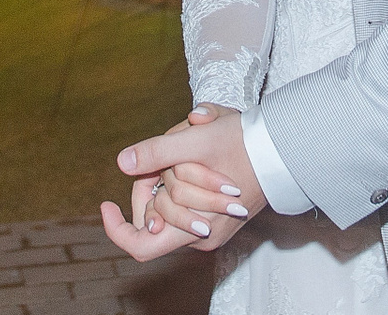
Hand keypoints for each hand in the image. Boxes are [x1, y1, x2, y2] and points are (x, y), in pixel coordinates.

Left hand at [102, 111, 265, 258]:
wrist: (281, 146)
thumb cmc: (242, 145)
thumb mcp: (195, 142)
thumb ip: (155, 153)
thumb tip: (122, 163)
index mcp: (194, 230)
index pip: (140, 245)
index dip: (117, 228)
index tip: (106, 204)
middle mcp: (201, 236)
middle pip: (153, 215)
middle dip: (150, 183)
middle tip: (165, 154)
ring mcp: (210, 226)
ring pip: (168, 204)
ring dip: (168, 176)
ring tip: (186, 147)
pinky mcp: (217, 214)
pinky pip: (184, 201)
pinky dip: (181, 178)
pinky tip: (193, 155)